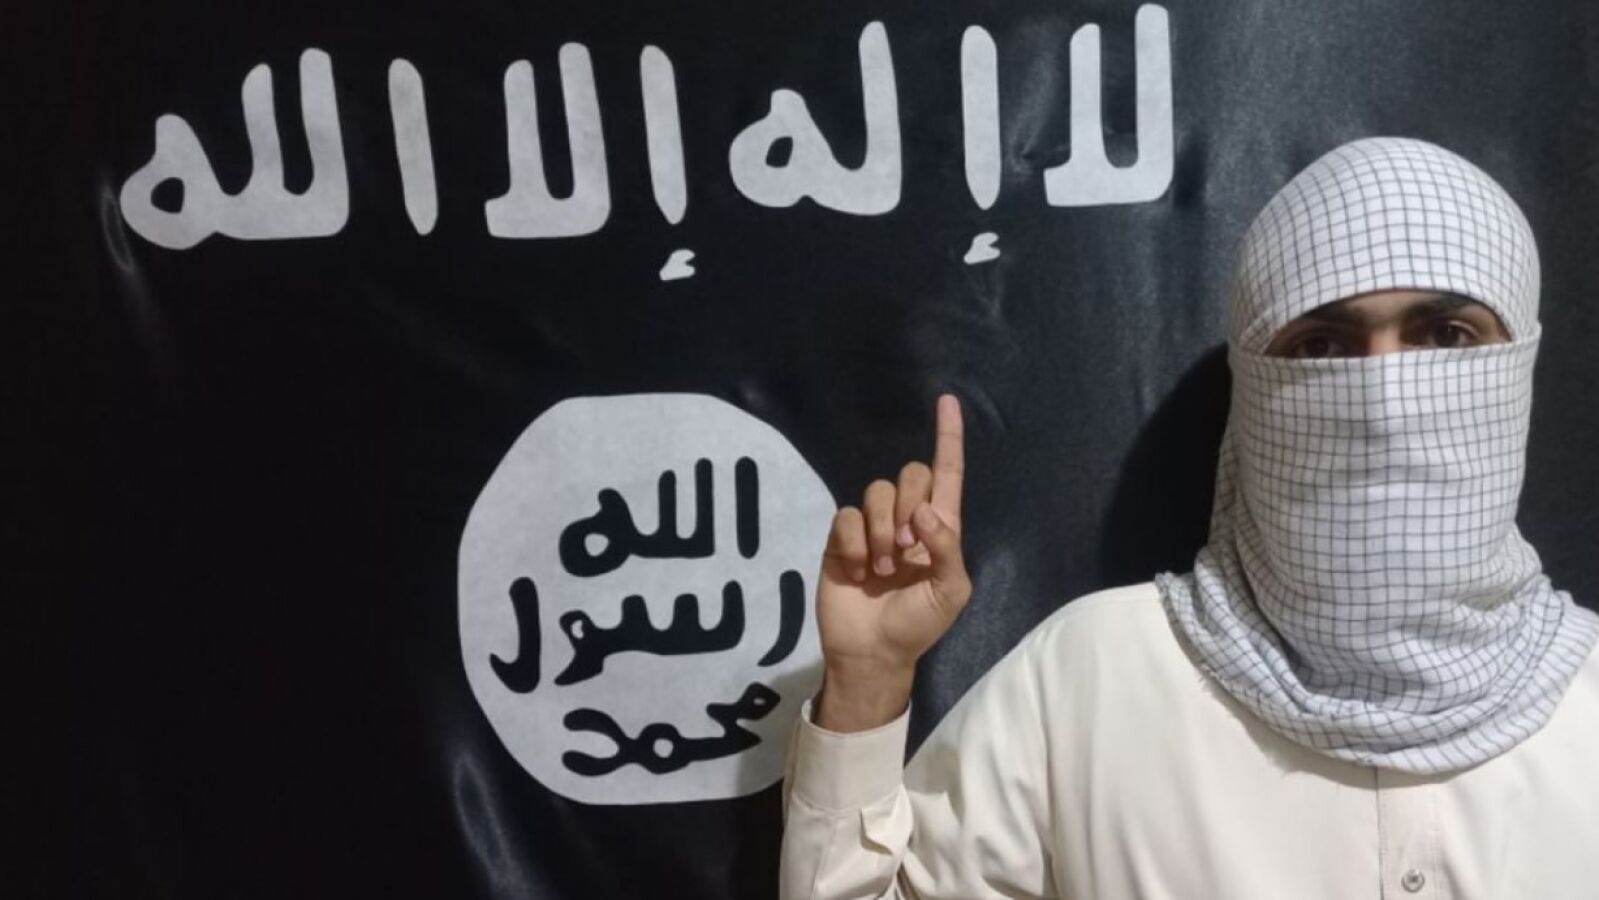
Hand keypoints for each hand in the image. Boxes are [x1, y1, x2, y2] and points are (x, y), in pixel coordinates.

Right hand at [814, 393, 971, 730]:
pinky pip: (846, 517)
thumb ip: (947, 548)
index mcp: (940, 528)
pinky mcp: (841, 540)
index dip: (948, 437)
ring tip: (882, 569)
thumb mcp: (951, 592)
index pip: (947, 473)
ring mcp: (872, 528)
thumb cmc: (918, 625)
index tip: (947, 401)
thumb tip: (925, 511)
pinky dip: (855, 543)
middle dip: (909, 502)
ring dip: (881, 531)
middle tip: (906, 546)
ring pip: (876, 492)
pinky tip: (859, 571)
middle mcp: (906, 520)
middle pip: (910, 474)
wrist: (873, 653)